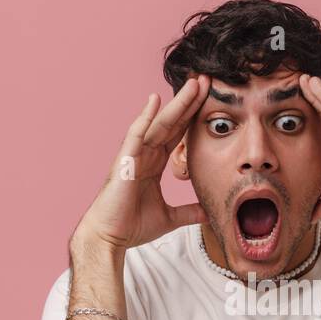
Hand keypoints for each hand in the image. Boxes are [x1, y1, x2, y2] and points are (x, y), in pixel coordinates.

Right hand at [75, 74, 211, 251]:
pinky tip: (155, 101)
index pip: (178, 134)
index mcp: (154, 164)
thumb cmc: (131, 226)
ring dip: (175, 104)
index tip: (210, 100)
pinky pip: (136, 135)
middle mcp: (144, 154)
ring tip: (192, 84)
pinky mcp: (124, 161)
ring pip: (158, 124)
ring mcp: (134, 155)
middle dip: (188, 102)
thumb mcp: (170, 218)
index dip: (192, 116)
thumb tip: (210, 213)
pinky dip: (145, 117)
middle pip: (171, 122)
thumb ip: (190, 212)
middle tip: (205, 81)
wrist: (110, 238)